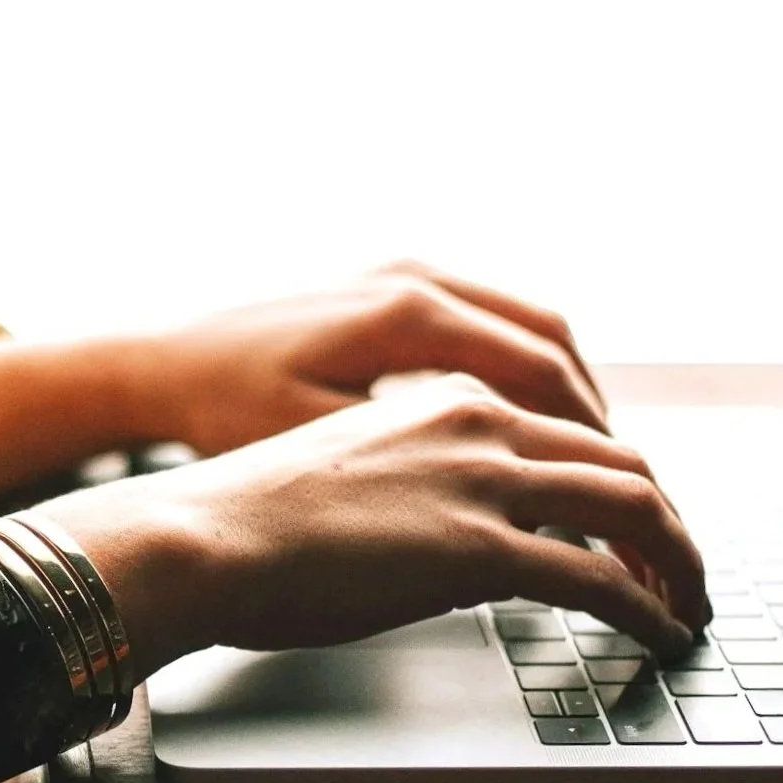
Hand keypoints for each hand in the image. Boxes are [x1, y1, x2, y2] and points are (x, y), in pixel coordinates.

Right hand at [30, 372, 708, 674]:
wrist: (200, 534)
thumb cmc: (247, 520)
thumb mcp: (349, 477)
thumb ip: (418, 490)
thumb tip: (448, 546)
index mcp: (448, 399)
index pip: (572, 432)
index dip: (623, 483)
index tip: (637, 528)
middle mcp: (480, 424)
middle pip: (623, 463)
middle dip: (669, 524)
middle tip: (685, 572)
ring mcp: (484, 483)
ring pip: (633, 509)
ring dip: (677, 563)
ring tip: (689, 607)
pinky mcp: (480, 550)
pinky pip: (601, 579)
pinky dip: (648, 607)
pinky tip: (661, 634)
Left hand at [147, 262, 609, 455]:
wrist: (157, 361)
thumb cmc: (222, 409)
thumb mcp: (319, 448)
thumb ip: (417, 468)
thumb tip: (507, 509)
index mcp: (407, 315)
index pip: (540, 372)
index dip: (590, 438)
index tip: (619, 492)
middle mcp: (416, 279)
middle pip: (550, 342)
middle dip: (595, 416)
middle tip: (624, 482)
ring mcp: (404, 274)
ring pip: (526, 325)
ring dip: (565, 390)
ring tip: (591, 458)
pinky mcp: (388, 286)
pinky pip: (488, 321)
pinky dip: (523, 370)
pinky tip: (527, 423)